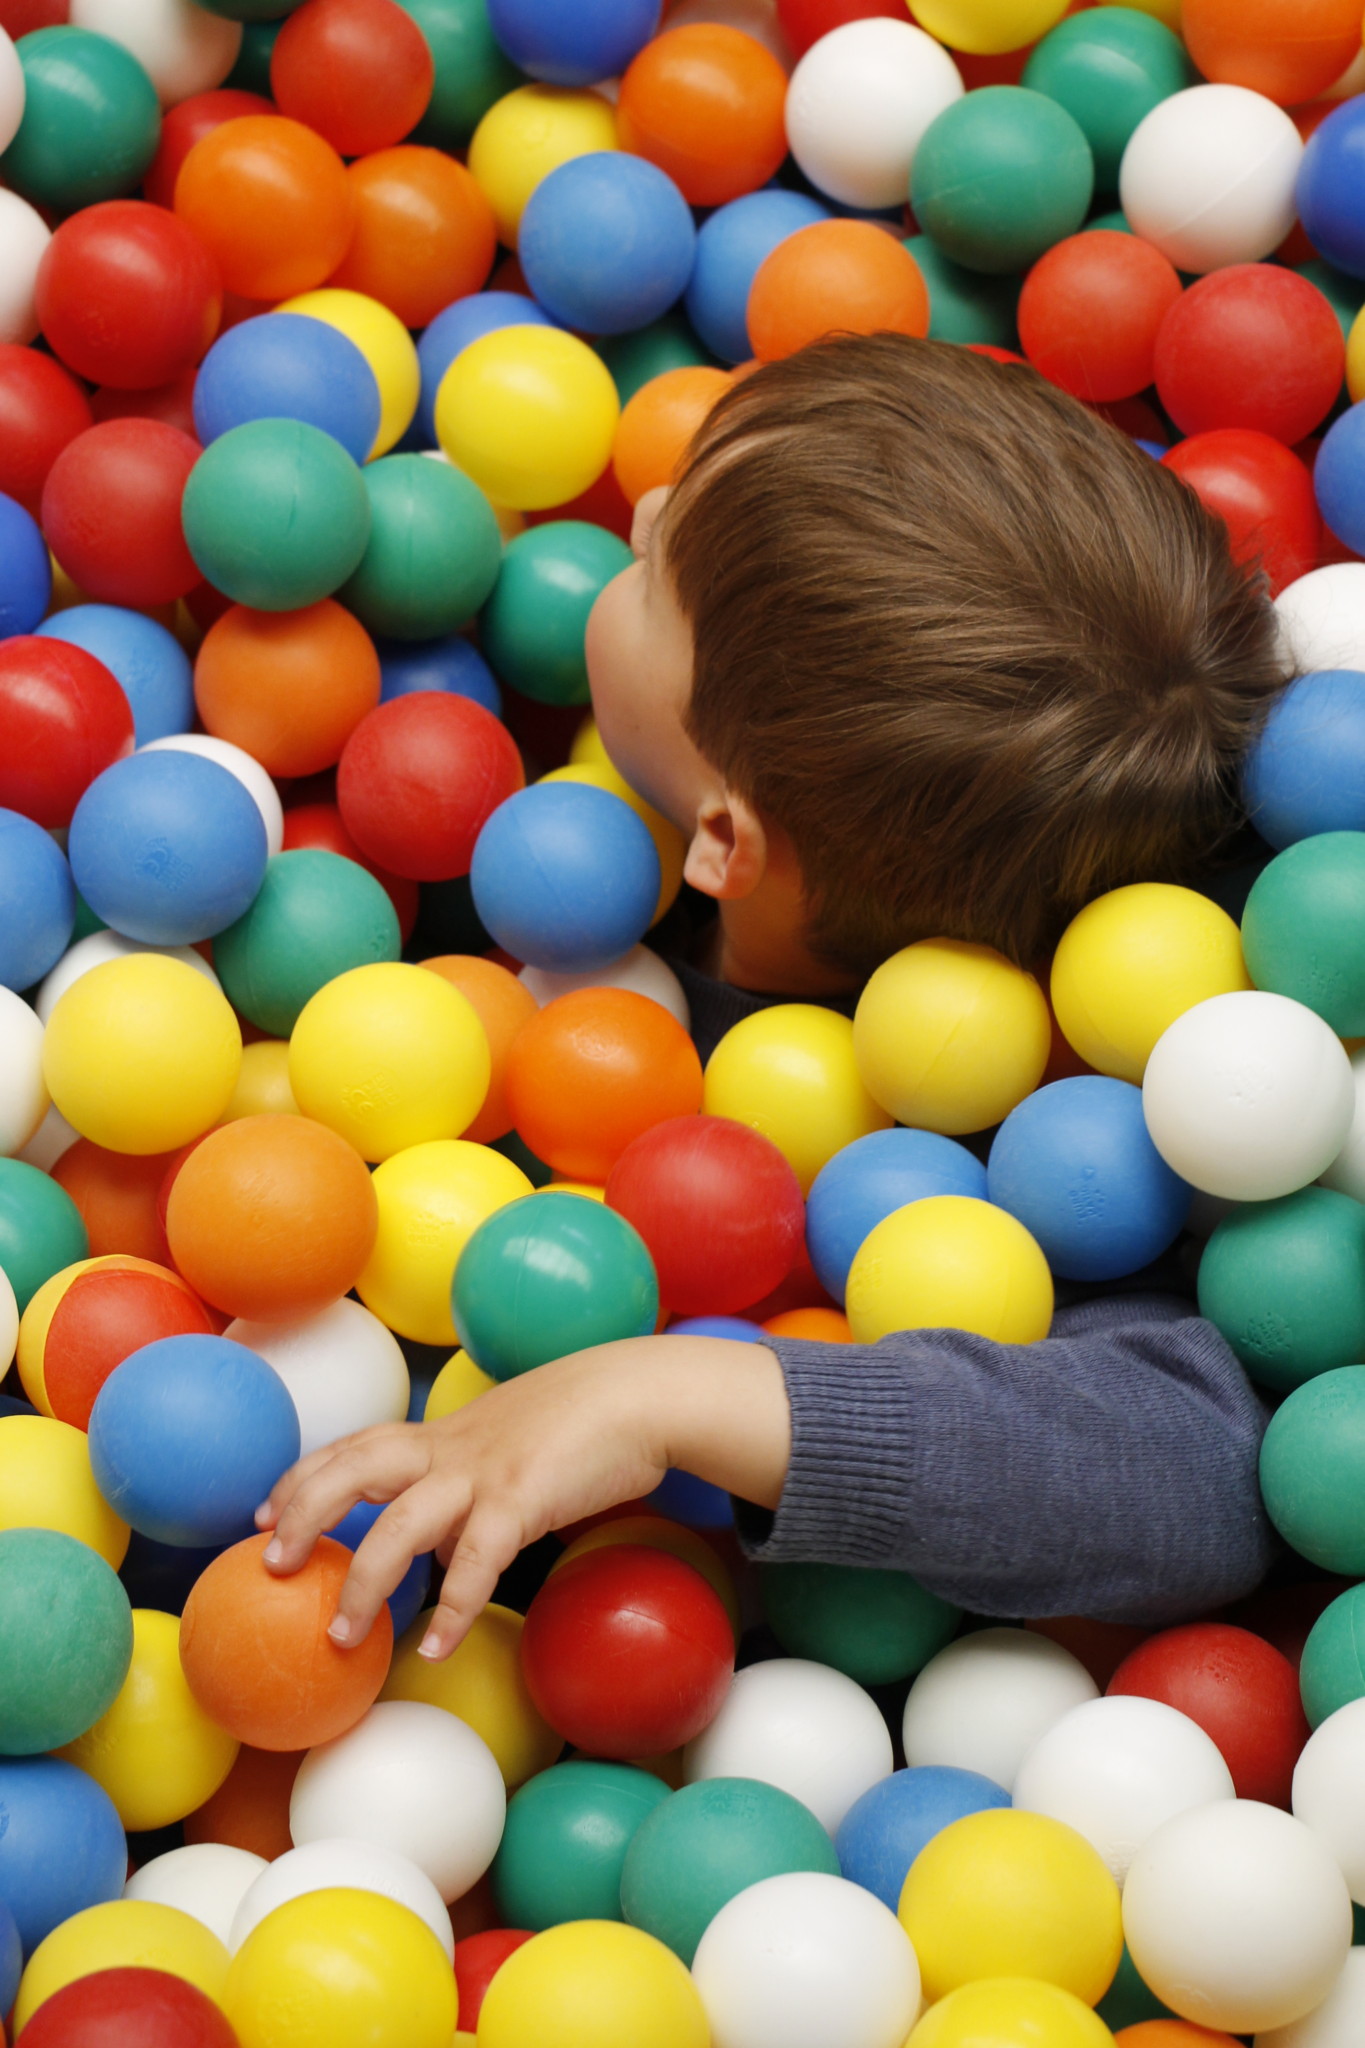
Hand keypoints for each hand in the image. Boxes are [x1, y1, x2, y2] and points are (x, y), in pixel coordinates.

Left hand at [255, 1334, 789, 1662]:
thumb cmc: (579, 1420)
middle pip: (353, 1469)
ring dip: (365, 1582)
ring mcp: (483, 1472)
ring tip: (342, 1635)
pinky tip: (436, 1646)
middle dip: (304, 1513)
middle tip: (272, 1561)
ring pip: (401, 1524)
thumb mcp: (506, 1443)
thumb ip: (468, 1486)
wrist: (639, 1392)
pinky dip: (453, 1607)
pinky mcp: (524, 1498)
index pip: (353, 1446)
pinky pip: (478, 1560)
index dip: (302, 1478)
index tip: (264, 1513)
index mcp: (442, 1434)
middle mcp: (449, 1448)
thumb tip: (445, 1550)